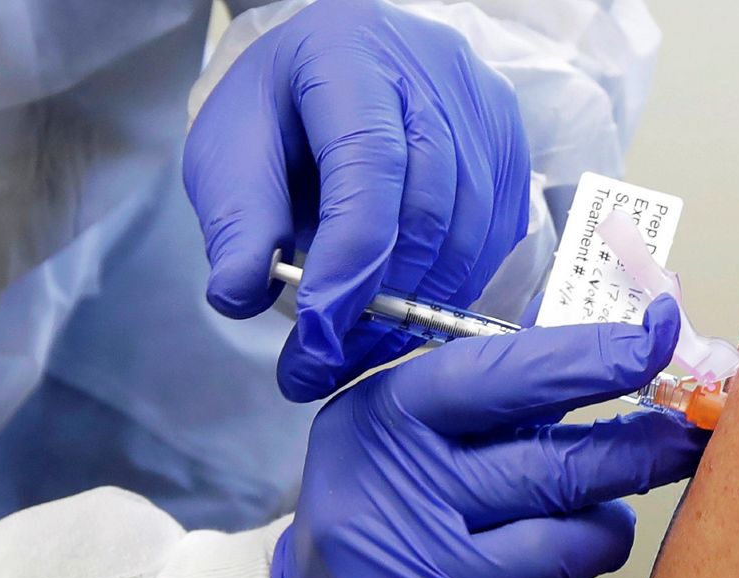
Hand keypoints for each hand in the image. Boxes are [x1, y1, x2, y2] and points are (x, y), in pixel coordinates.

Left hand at [184, 0, 529, 402]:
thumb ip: (236, 220)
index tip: (316, 334)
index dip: (348, 258)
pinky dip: (451, 288)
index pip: (367, 163)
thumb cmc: (276, 112)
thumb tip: (239, 295)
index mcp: (350, 53)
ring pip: (469, 232)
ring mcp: (482, 107)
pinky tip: (404, 312)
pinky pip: (494, 237)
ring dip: (416, 308)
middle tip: (325, 364)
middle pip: (428, 206)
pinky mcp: (508, 145)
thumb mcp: (229, 151)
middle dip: (379, 302)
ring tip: (357, 350)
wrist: (328, 77)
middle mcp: (432, 69)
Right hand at [273, 296, 707, 577]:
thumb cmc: (381, 516)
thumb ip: (494, 399)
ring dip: (600, 535)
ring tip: (571, 532)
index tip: (655, 338)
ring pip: (580, 543)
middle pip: (562, 467)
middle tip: (684, 438)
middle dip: (641, 451)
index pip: (506, 377)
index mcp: (385, 421)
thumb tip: (622, 362)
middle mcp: (400, 497)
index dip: (593, 358)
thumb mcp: (402, 433)